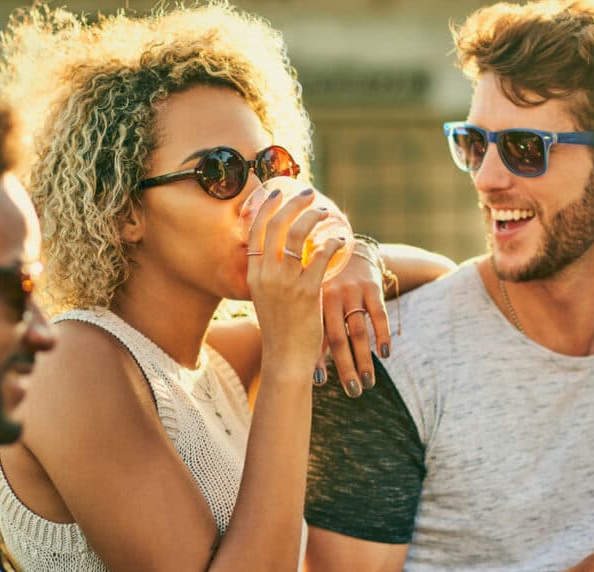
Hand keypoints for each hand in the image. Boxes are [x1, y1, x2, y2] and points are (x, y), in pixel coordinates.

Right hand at [247, 188, 346, 375]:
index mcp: (253, 273)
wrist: (286, 357)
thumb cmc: (280, 328)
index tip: (278, 192)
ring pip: (298, 235)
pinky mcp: (307, 291)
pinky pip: (321, 255)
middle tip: (308, 192)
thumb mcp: (265, 298)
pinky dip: (332, 242)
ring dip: (313, 217)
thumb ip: (270, 275)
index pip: (256, 229)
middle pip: (276, 225)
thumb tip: (282, 252)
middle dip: (293, 203)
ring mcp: (285, 282)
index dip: (267, 206)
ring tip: (326, 212)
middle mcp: (266, 273)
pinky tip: (340, 239)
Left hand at [316, 243, 391, 396]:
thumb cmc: (330, 285)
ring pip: (359, 331)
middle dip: (346, 368)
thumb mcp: (317, 299)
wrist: (351, 248)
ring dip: (365, 359)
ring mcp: (352, 291)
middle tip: (353, 393)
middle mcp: (330, 297)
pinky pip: (379, 314)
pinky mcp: (371, 286)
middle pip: (338, 339)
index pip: (315, 337)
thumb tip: (312, 373)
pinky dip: (382, 335)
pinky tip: (385, 354)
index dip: (317, 361)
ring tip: (369, 383)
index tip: (320, 385)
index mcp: (311, 301)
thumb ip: (313, 330)